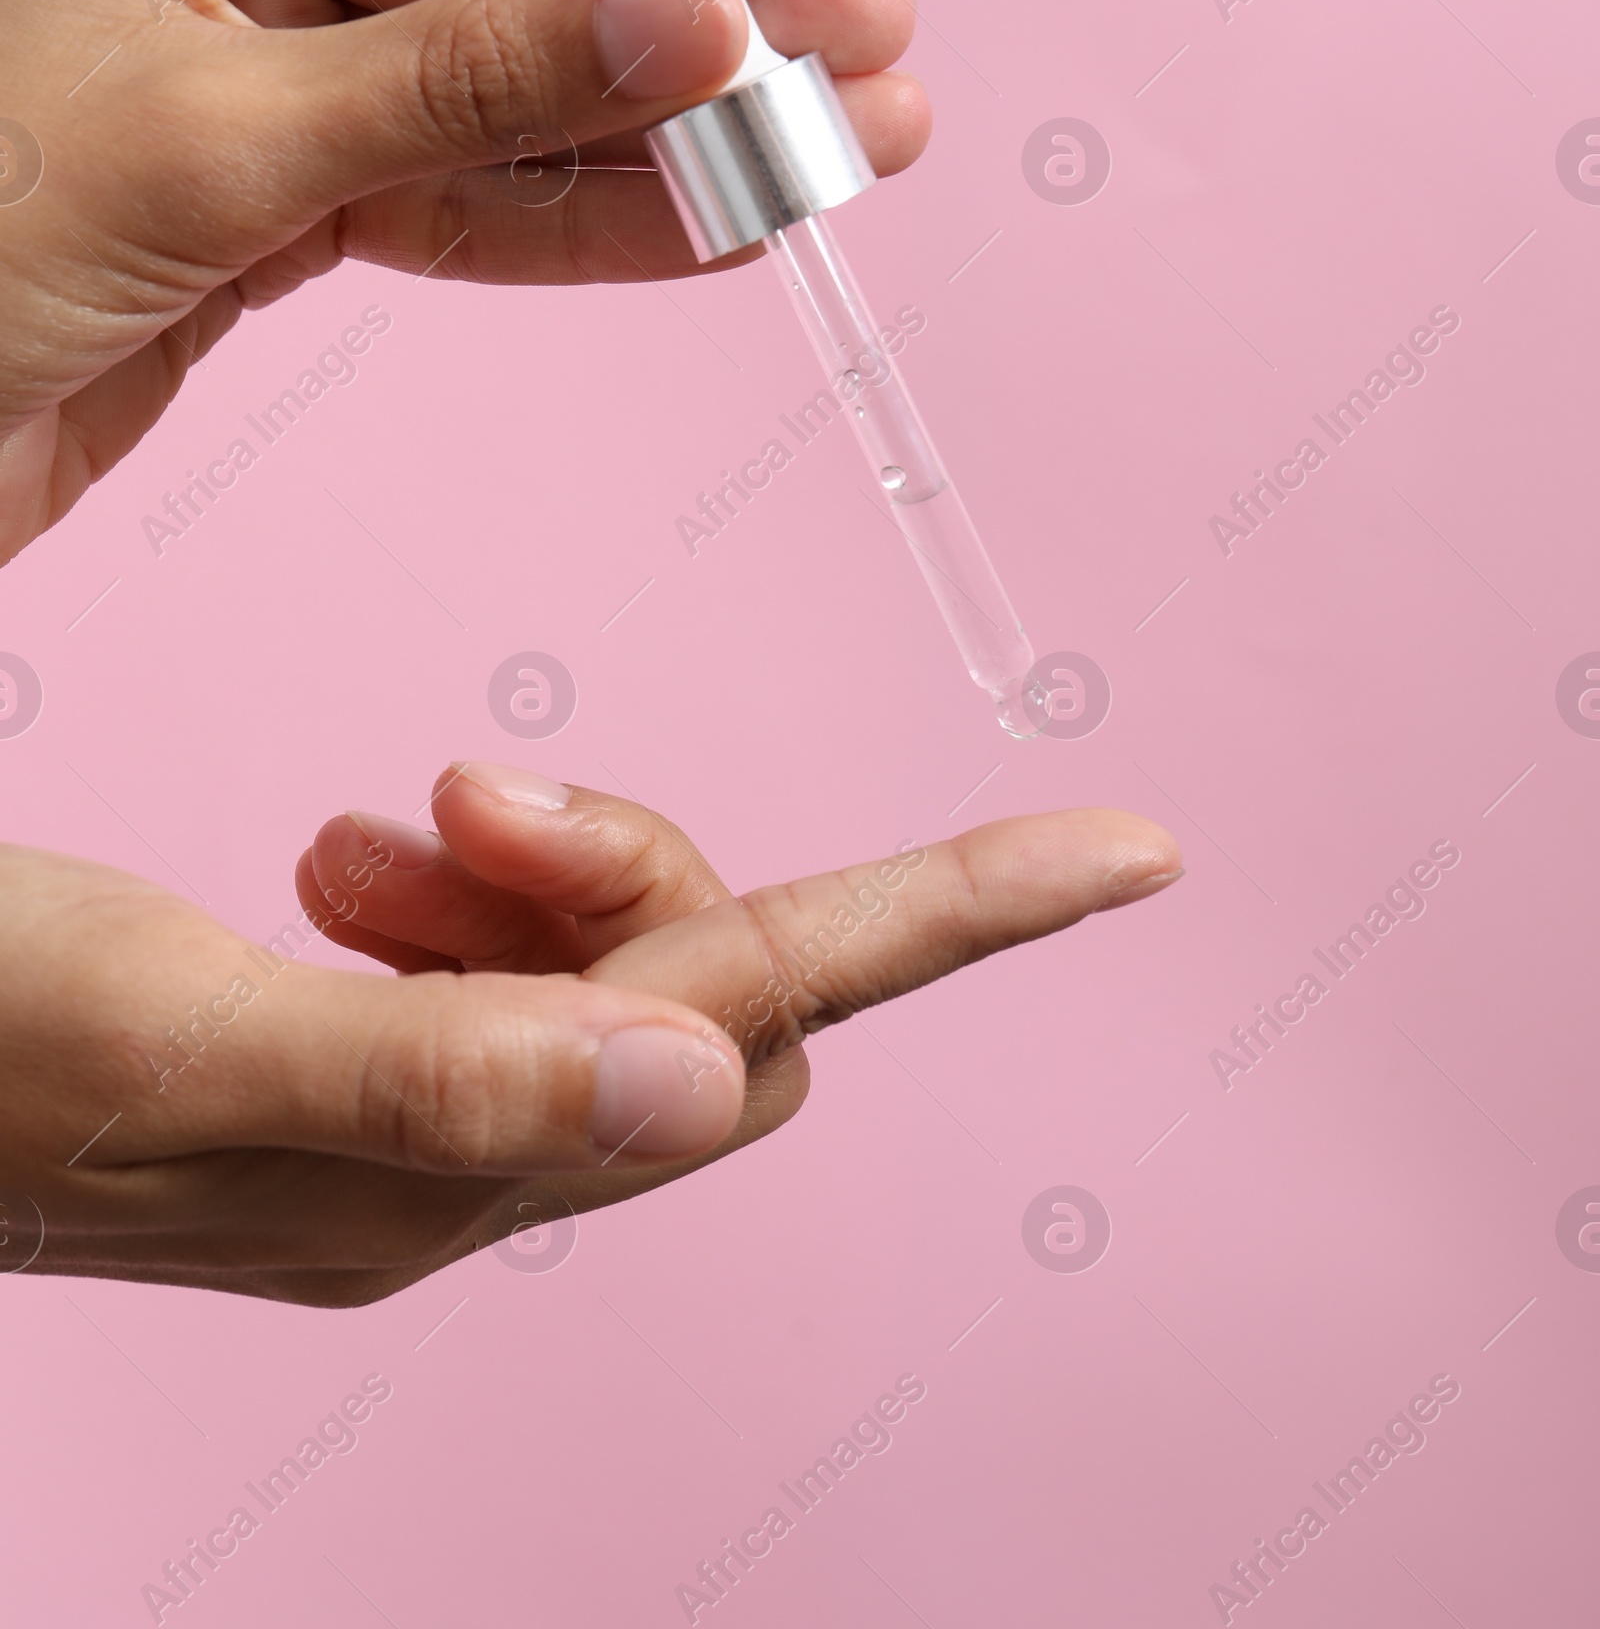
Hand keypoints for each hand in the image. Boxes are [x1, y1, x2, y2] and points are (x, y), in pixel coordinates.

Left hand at [0, 0, 928, 561]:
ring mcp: (273, 50)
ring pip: (515, 74)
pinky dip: (589, 215)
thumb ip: (471, 78)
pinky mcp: (293, 185)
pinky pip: (471, 182)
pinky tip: (719, 227)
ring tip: (844, 153)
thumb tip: (697, 26)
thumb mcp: (222, 139)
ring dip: (673, 128)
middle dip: (691, 23)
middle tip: (865, 59)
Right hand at [1, 775, 1178, 1306]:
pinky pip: (497, 969)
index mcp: (449, 1172)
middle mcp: (463, 1175)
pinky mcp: (354, 1080)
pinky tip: (353, 870)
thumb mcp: (169, 1030)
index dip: (956, 911)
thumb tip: (707, 1071)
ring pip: (604, 966)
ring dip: (531, 869)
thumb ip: (432, 1069)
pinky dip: (457, 891)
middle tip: (466, 807)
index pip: (771, 1014)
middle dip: (634, 863)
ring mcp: (413, 1136)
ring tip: (382, 840)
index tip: (1131, 848)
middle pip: (704, 986)